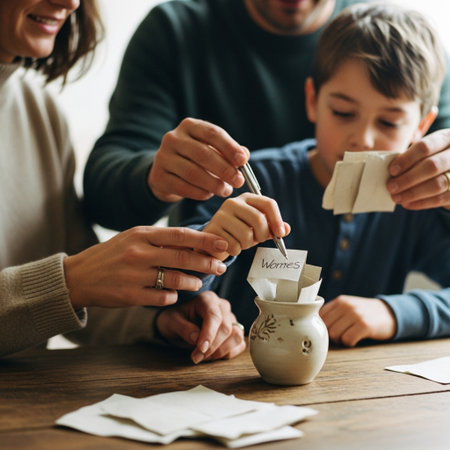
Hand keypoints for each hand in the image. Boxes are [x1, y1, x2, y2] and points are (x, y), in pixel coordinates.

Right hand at [64, 226, 228, 308]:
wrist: (79, 276)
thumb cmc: (112, 254)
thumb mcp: (133, 238)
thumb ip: (160, 240)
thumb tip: (194, 243)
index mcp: (141, 234)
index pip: (181, 235)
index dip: (205, 240)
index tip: (223, 244)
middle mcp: (138, 253)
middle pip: (183, 258)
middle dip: (207, 263)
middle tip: (221, 267)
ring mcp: (134, 275)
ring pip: (175, 280)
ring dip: (192, 282)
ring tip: (198, 282)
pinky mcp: (130, 296)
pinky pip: (163, 298)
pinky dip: (172, 296)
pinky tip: (173, 294)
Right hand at [148, 118, 248, 201]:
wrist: (167, 173)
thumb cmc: (196, 160)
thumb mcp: (212, 150)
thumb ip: (229, 152)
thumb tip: (244, 155)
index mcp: (189, 126)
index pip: (212, 133)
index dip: (229, 147)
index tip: (243, 161)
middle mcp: (173, 138)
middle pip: (202, 154)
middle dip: (224, 169)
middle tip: (238, 181)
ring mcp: (163, 157)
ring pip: (192, 172)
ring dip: (213, 184)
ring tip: (225, 191)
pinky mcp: (159, 177)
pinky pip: (183, 187)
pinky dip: (200, 193)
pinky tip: (209, 194)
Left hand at [155, 291, 246, 363]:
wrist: (177, 324)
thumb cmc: (175, 320)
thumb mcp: (171, 322)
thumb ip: (184, 328)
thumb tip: (197, 338)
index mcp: (207, 299)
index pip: (214, 316)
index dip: (209, 334)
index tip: (200, 349)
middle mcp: (222, 306)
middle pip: (226, 328)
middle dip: (212, 346)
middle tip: (196, 357)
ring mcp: (231, 319)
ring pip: (237, 336)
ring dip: (221, 351)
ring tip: (204, 356)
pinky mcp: (235, 331)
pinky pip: (240, 344)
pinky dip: (228, 353)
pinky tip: (213, 355)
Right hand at [203, 193, 290, 259]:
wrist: (214, 242)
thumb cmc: (239, 233)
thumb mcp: (258, 229)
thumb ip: (272, 228)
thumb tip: (286, 229)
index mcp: (247, 198)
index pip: (268, 204)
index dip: (277, 220)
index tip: (281, 234)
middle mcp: (233, 202)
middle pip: (259, 218)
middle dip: (262, 234)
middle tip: (258, 240)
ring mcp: (221, 214)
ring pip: (246, 234)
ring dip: (247, 244)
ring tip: (241, 242)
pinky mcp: (213, 228)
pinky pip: (234, 244)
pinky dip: (236, 250)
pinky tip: (230, 246)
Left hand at [319, 295, 395, 346]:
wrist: (390, 314)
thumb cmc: (365, 313)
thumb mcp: (349, 307)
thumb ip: (333, 312)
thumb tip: (313, 326)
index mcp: (340, 301)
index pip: (319, 316)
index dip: (322, 327)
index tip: (329, 331)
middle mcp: (346, 306)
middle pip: (326, 327)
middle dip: (331, 335)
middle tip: (341, 336)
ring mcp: (356, 315)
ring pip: (334, 335)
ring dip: (340, 340)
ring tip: (348, 336)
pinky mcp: (365, 325)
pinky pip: (347, 340)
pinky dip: (349, 343)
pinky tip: (356, 339)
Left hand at [387, 129, 449, 209]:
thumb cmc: (433, 159)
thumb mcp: (426, 153)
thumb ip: (412, 158)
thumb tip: (391, 173)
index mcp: (446, 138)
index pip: (425, 147)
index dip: (406, 159)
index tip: (392, 171)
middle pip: (432, 166)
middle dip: (408, 178)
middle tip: (391, 187)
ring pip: (438, 184)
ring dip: (413, 193)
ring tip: (396, 197)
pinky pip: (441, 199)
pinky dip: (421, 203)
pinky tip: (407, 203)